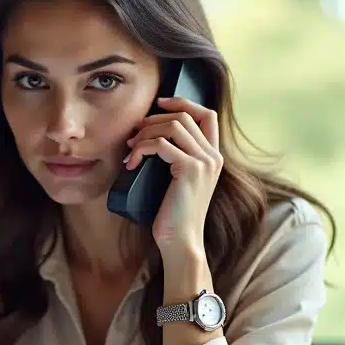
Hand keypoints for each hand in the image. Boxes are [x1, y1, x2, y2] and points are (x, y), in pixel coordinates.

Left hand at [125, 96, 222, 254]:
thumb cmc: (173, 215)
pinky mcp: (190, 170)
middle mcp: (213, 156)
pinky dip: (141, 149)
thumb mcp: (177, 181)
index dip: (184, 102)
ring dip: (145, 132)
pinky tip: (131, 163)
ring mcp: (204, 162)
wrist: (181, 242)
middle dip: (154, 119)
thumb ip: (175, 158)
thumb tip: (148, 135)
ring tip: (131, 148)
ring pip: (173, 125)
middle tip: (134, 134)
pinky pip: (161, 145)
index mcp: (213, 157)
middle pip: (185, 115)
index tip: (160, 103)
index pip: (207, 114)